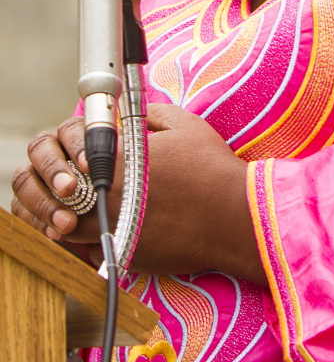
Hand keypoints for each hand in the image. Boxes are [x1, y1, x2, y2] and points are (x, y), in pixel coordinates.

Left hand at [11, 105, 264, 283]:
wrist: (232, 216)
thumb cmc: (210, 165)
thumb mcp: (183, 124)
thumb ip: (147, 114)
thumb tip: (125, 117)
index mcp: (116, 161)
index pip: (76, 154)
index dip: (80, 154)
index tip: (93, 154)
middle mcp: (106, 196)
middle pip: (66, 192)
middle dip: (72, 186)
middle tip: (88, 181)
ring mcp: (113, 229)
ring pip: (70, 226)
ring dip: (76, 216)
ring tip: (95, 206)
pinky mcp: (123, 255)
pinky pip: (91, 251)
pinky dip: (94, 241)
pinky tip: (113, 229)